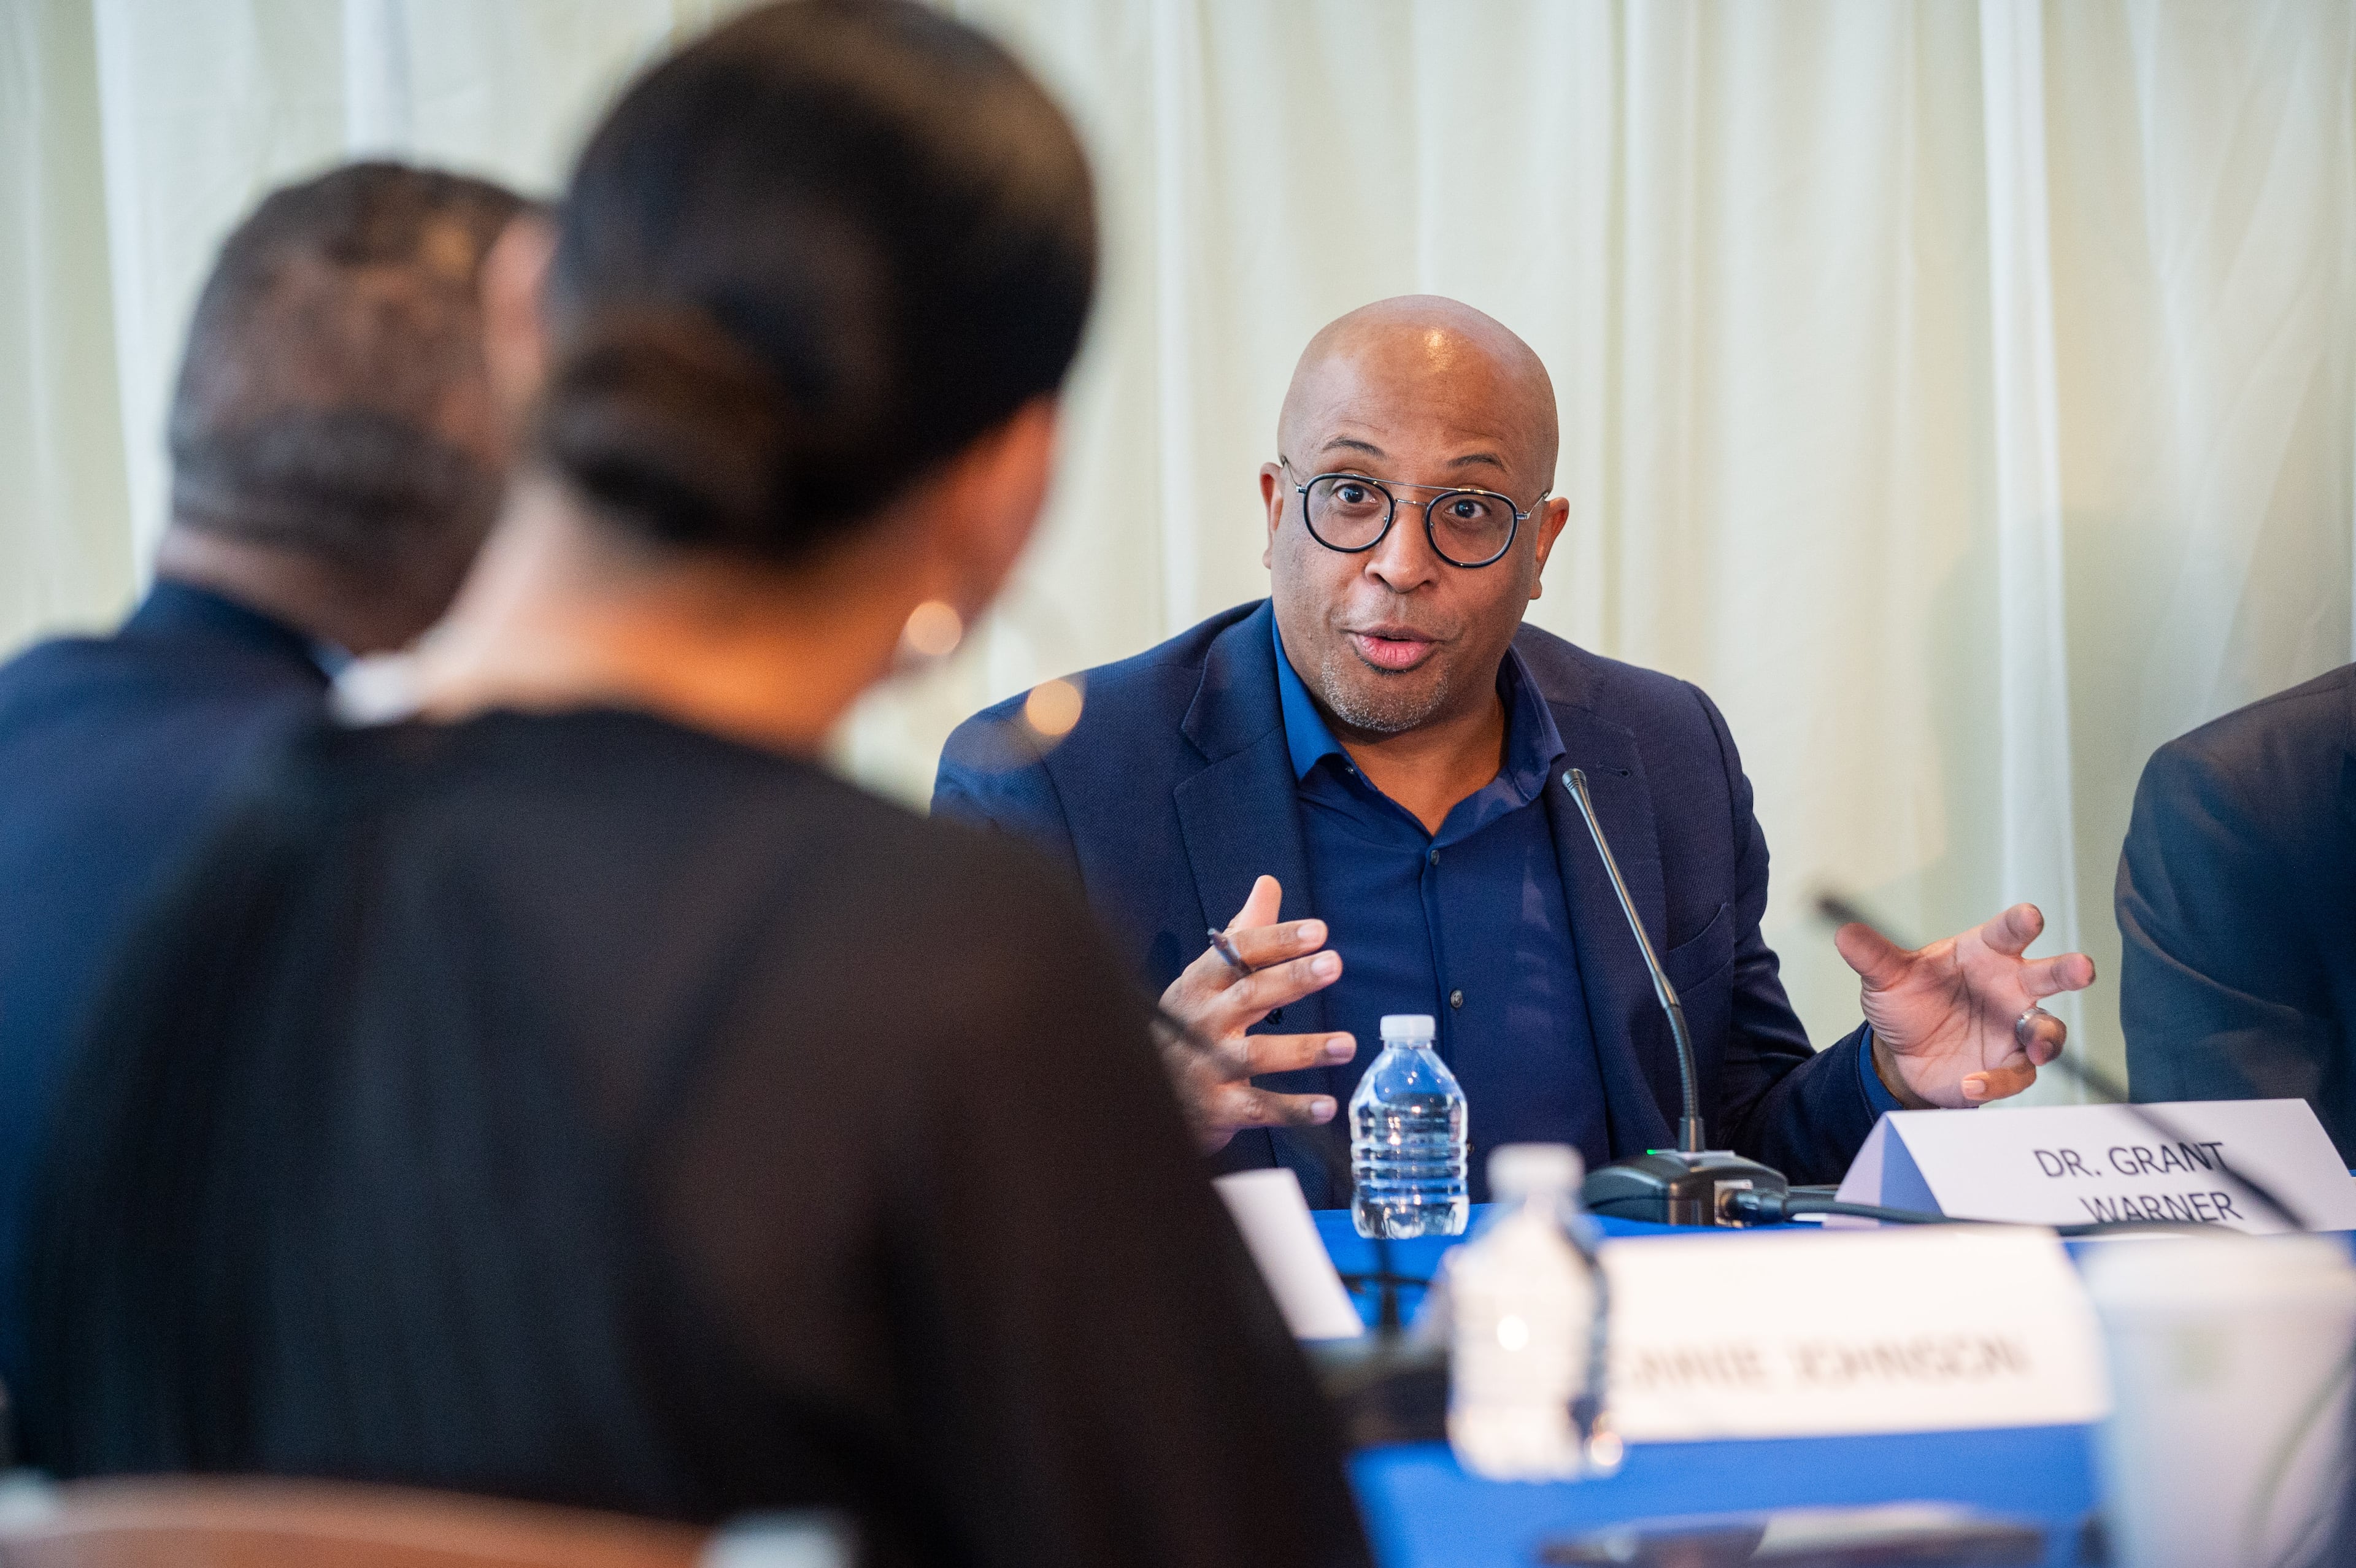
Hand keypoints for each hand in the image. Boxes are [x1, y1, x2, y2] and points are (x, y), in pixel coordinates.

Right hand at [1155, 874, 1354, 1152]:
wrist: (1138, 1092)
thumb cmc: (1188, 1024)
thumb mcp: (1207, 977)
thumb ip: (1244, 934)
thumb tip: (1268, 883)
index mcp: (1200, 983)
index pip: (1238, 952)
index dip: (1278, 939)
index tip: (1319, 931)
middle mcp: (1201, 1021)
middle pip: (1249, 995)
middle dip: (1293, 978)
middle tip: (1334, 963)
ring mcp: (1207, 1065)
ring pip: (1258, 1055)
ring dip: (1304, 1049)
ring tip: (1348, 1044)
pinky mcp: (1217, 1108)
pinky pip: (1260, 1108)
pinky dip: (1293, 1109)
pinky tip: (1327, 1106)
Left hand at [1834, 903, 2095, 1108]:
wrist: (1902, 1053)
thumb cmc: (1908, 1002)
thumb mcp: (1885, 979)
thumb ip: (1873, 957)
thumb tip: (1844, 934)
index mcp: (1984, 953)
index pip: (2007, 933)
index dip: (2020, 923)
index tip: (2030, 917)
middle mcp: (2009, 987)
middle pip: (2048, 976)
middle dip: (2068, 970)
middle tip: (2082, 968)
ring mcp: (2013, 1028)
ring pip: (2046, 1030)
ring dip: (2046, 1036)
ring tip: (2034, 1046)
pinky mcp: (2008, 1064)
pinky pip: (2015, 1074)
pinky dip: (1996, 1081)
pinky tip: (1971, 1083)